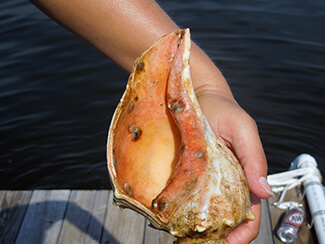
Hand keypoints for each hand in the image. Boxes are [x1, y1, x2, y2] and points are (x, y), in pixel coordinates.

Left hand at [195, 87, 271, 242]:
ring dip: (196, 227)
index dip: (242, 235)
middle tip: (198, 242)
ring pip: (204, 212)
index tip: (228, 243)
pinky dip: (181, 209)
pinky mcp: (187, 173)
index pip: (248, 216)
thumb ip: (255, 158)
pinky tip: (171, 214)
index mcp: (244, 176)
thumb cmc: (223, 110)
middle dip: (215, 236)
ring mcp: (205, 179)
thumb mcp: (243, 129)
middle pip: (224, 220)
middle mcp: (225, 182)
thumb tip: (264, 191)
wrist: (196, 95)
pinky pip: (185, 196)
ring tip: (182, 233)